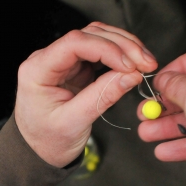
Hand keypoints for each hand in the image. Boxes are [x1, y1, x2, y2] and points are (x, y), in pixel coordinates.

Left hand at [15, 22, 157, 167]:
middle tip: (147, 63)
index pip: (74, 43)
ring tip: (146, 63)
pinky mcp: (76, 67)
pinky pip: (101, 51)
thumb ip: (101, 97)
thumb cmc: (48, 140)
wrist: (39, 150)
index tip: (130, 66)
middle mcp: (48, 59)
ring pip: (97, 38)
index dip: (106, 49)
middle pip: (89, 35)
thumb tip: (132, 75)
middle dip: (122, 46)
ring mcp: (63, 61)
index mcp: (37, 70)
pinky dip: (120, 55)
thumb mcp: (74, 123)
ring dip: (125, 46)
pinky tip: (134, 65)